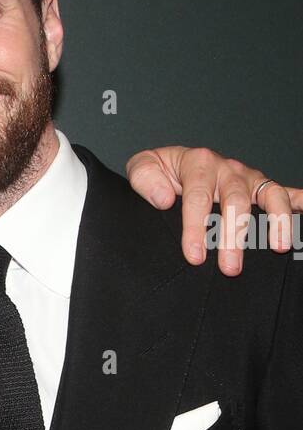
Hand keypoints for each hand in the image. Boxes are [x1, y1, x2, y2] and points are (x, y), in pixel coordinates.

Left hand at [126, 146, 302, 275]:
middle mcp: (227, 169)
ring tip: (278, 247)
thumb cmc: (159, 172)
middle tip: (230, 267)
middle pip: (235, 200)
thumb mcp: (143, 167)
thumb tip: (165, 198)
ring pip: (268, 195)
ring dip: (276, 221)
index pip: (198, 197)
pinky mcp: (260, 187)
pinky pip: (285, 193)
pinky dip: (300, 202)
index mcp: (198, 163)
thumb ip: (145, 179)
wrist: (171, 164)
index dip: (196, 228)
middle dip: (234, 235)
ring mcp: (247, 178)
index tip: (194, 256)